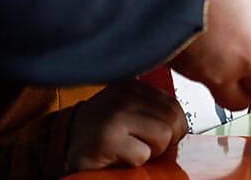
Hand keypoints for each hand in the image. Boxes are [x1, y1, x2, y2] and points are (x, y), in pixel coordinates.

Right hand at [67, 81, 187, 170]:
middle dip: (164, 142)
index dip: (173, 129)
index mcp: (134, 86)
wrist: (67, 143)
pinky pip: (142, 155)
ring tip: (129, 149)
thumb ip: (156, 111)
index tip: (155, 136)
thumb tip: (183, 127)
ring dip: (150, 152)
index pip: (176, 107)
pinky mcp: (107, 138)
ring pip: (163, 137)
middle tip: (142, 146)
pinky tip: (117, 156)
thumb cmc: (103, 131)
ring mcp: (115, 114)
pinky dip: (133, 163)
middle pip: (173, 121)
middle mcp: (125, 95)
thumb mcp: (131, 111)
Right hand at [169, 0, 250, 110]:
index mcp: (246, 54)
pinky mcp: (166, 57)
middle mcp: (217, 70)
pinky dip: (203, 61)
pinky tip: (205, 32)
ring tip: (230, 39)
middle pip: (243, 100)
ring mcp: (189, 67)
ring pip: (215, 86)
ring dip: (228, 73)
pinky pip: (192, 70)